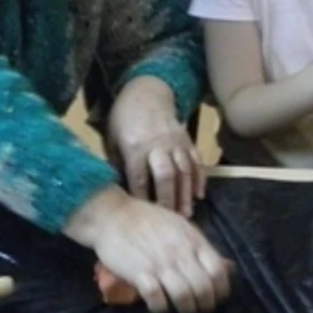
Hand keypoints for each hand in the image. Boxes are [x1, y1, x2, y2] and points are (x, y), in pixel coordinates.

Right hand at [65, 186, 231, 312]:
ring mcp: (160, 263)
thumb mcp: (180, 226)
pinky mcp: (140, 273)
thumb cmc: (147, 219)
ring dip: (186, 310)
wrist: (112, 215)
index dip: (221, 290)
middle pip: (203, 288)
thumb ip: (199, 247)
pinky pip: (157, 300)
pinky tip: (159, 306)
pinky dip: (161, 308)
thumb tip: (225, 267)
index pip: (218, 271)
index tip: (216, 298)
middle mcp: (180, 252)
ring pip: (184, 296)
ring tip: (182, 311)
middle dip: (205, 305)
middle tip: (199, 309)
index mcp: (192, 240)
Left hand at [107, 77, 205, 216]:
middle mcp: (157, 144)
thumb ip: (117, 164)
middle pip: (166, 175)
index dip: (143, 199)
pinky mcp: (187, 139)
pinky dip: (199, 178)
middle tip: (170, 220)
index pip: (139, 178)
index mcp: (135, 146)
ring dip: (186, 194)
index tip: (144, 217)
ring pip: (184, 170)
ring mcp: (175, 142)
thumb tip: (120, 191)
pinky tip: (200, 195)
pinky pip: (196, 160)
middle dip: (168, 200)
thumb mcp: (112, 139)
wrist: (145, 92)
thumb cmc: (123, 119)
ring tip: (187, 214)